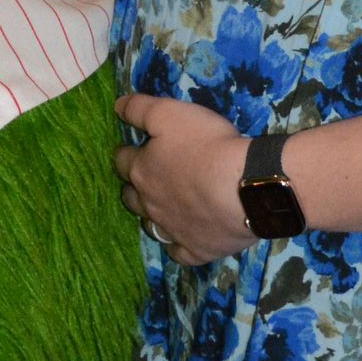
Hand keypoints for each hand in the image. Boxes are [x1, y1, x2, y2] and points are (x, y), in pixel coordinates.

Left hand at [114, 90, 252, 264]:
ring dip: (152, 216)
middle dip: (133, 187)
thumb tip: (116, 107)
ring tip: (161, 208)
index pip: (122, 160)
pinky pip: (179, 253)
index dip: (126, 153)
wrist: (246, 187)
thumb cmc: (207, 145)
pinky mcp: (195, 250)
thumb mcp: (170, 113)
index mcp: (142, 170)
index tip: (131, 149)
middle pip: (131, 197)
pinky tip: (182, 240)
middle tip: (145, 178)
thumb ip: (139, 108)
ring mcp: (172, 230)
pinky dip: (177, 246)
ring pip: (150, 226)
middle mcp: (150, 203)